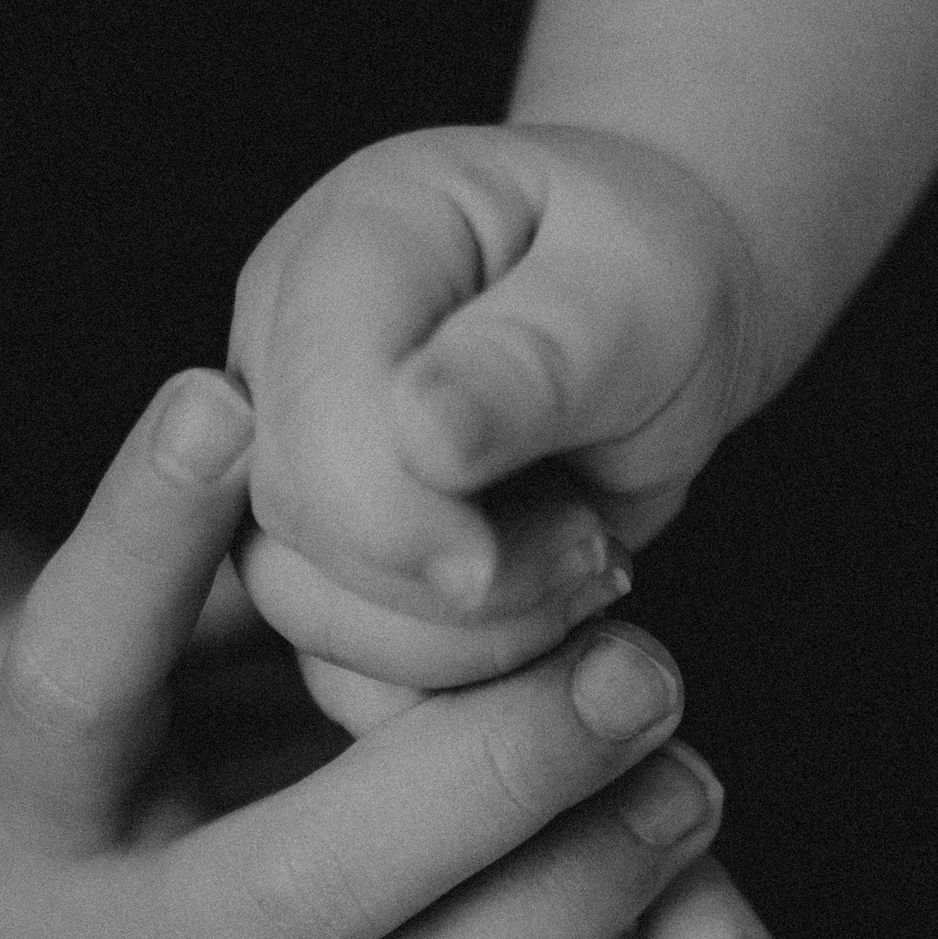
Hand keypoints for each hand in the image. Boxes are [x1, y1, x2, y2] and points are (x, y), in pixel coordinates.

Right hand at [0, 367, 722, 938]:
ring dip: (575, 894)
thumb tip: (309, 474)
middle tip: (641, 660)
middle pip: (314, 874)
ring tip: (684, 785)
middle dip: (501, 762)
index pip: (71, 676)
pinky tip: (626, 930)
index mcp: (8, 832)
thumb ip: (140, 623)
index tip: (226, 404)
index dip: (140, 539)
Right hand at [230, 125, 765, 724]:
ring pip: (310, 614)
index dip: (399, 515)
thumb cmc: (651, 281)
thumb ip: (534, 359)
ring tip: (585, 569)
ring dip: (471, 643)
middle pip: (299, 527)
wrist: (654, 323)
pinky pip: (347, 674)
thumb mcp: (638, 290)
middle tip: (597, 545)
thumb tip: (422, 437)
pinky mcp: (321, 561)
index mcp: (348, 252)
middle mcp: (283, 359)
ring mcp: (290, 465)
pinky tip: (545, 623)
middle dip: (465, 584)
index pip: (311, 409)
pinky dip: (459, 685)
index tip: (540, 547)